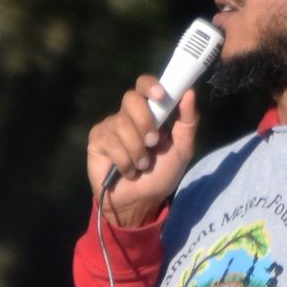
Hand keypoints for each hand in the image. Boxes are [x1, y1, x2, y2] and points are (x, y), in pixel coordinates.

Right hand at [85, 80, 201, 227]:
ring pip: (122, 124)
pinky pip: (111, 141)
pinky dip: (124, 160)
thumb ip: (188, 122)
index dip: (150, 86)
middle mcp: (128, 115)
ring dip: (137, 150)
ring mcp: (110, 126)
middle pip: (131, 98)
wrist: (141, 201)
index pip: (144, 85)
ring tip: (141, 166)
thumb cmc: (161, 174)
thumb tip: (190, 92)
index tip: (160, 96)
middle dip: (144, 121)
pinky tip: (126, 171)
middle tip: (152, 143)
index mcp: (149, 112)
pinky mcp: (97, 140)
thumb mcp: (181, 149)